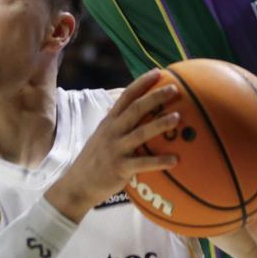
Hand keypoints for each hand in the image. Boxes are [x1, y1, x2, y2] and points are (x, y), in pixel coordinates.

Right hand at [46, 71, 181, 221]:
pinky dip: (160, 161)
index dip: (142, 83)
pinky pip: (143, 163)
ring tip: (178, 117)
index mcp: (110, 122)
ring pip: (141, 132)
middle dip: (155, 97)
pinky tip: (176, 160)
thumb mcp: (102, 136)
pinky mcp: (120, 167)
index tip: (158, 72)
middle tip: (175, 89)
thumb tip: (137, 113)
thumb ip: (118, 124)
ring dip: (160, 124)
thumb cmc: (95, 159)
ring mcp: (116, 149)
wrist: (78, 184)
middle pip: (136, 109)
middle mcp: (112, 131)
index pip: (126, 96)